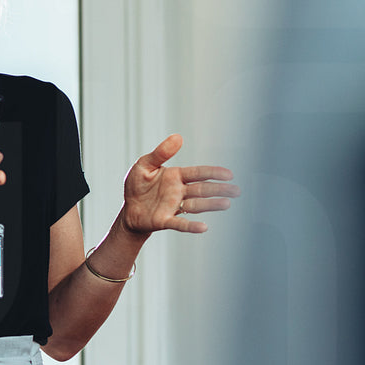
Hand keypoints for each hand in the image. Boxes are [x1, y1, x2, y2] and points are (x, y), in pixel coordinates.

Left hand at [120, 134, 237, 235]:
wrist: (128, 209)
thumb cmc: (137, 185)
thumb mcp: (144, 165)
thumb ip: (160, 153)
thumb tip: (178, 137)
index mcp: (176, 177)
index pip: (198, 173)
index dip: (213, 173)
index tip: (229, 174)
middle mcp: (179, 192)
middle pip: (202, 190)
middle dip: (218, 189)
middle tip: (236, 190)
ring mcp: (174, 207)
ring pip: (196, 205)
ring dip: (211, 205)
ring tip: (226, 203)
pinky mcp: (165, 221)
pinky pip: (180, 223)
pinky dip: (191, 226)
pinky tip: (203, 227)